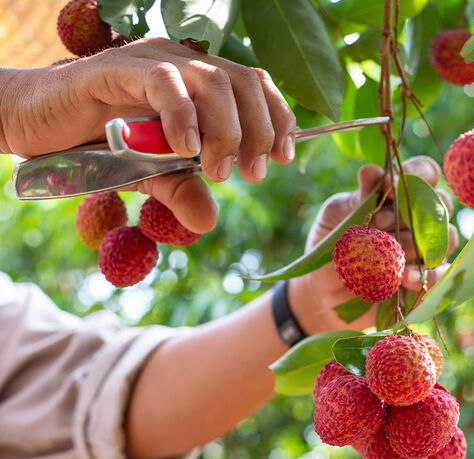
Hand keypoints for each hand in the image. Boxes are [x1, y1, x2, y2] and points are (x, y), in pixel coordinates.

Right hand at [0, 37, 295, 233]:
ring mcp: (149, 62)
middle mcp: (179, 63)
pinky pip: (163, 83)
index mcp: (196, 81)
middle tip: (253, 173)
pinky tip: (185, 149)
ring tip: (219, 170)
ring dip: (227, 129)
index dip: (278, 117)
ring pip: (212, 81)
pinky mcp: (116, 70)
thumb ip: (178, 190)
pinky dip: (183, 116)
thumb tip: (208, 221)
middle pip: (242, 82)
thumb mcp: (145, 176)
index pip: (253, 85)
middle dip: (260, 130)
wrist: (31, 124)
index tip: (284, 158)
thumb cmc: (92, 144)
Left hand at [288, 156, 459, 334]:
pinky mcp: (429, 278)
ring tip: (389, 255)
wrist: (326, 291)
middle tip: (379, 225)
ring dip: (417, 245)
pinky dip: (427, 275)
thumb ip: (356, 198)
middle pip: (442, 203)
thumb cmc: (333, 246)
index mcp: (400, 194)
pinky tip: (405, 279)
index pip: (426, 171)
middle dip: (411, 213)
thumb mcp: (335, 218)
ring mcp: (428, 248)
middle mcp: (420, 218)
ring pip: (446, 237)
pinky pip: (443, 273)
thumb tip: (372, 171)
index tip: (389, 187)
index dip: (416, 174)